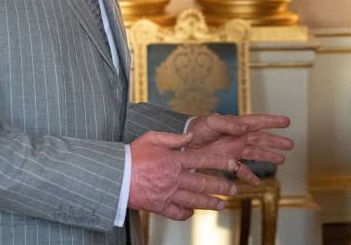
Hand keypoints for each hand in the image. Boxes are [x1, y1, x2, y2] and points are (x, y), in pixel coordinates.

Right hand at [128, 130, 243, 220]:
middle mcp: (175, 177)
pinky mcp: (159, 206)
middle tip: (234, 189)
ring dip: (211, 203)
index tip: (233, 164)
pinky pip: (177, 212)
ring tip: (223, 205)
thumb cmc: (132, 155)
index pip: (204, 160)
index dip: (221, 162)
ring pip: (195, 200)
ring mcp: (168, 193)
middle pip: (203, 182)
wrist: (115, 176)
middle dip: (221, 186)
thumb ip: (173, 137)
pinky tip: (194, 213)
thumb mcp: (152, 138)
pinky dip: (187, 214)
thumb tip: (190, 136)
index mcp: (175, 159)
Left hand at [185, 113, 293, 185]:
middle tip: (291, 144)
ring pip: (256, 153)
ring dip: (269, 156)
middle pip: (261, 139)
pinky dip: (249, 177)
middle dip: (276, 141)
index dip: (272, 121)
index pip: (258, 122)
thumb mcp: (211, 123)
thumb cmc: (196, 129)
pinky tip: (257, 184)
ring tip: (282, 160)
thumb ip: (228, 124)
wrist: (182, 145)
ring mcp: (233, 150)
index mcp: (236, 125)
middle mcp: (238, 137)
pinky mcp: (227, 162)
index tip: (286, 121)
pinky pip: (241, 170)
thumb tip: (245, 127)